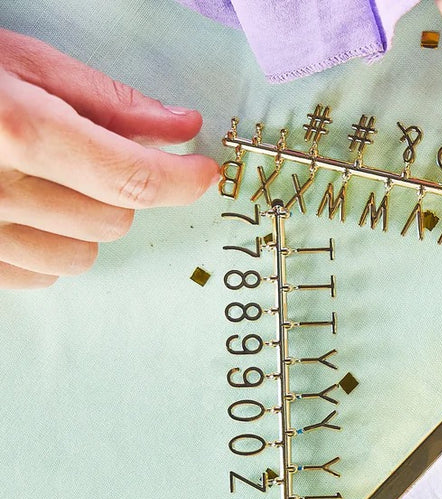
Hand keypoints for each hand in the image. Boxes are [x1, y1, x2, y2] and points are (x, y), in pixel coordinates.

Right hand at [0, 29, 217, 288]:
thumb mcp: (16, 60)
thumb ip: (104, 99)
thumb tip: (179, 125)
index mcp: (16, 132)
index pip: (133, 180)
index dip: (183, 180)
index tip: (204, 173)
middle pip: (112, 221)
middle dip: (118, 190)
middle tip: (90, 154)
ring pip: (79, 256)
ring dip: (80, 222)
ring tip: (45, 179)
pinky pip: (35, 276)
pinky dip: (42, 248)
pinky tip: (19, 208)